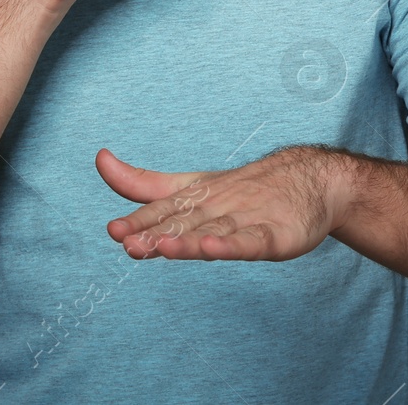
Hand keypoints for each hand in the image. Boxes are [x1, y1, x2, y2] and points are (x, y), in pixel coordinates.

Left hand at [97, 146, 347, 261]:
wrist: (307, 180)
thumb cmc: (241, 189)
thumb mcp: (189, 187)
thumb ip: (144, 184)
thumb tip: (99, 159)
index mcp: (196, 198)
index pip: (162, 211)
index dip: (139, 222)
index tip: (115, 231)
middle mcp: (216, 206)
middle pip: (183, 224)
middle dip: (156, 234)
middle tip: (128, 242)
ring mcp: (245, 219)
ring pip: (213, 231)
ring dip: (189, 241)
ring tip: (165, 247)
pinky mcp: (273, 235)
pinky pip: (251, 241)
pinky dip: (233, 244)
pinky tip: (216, 247)